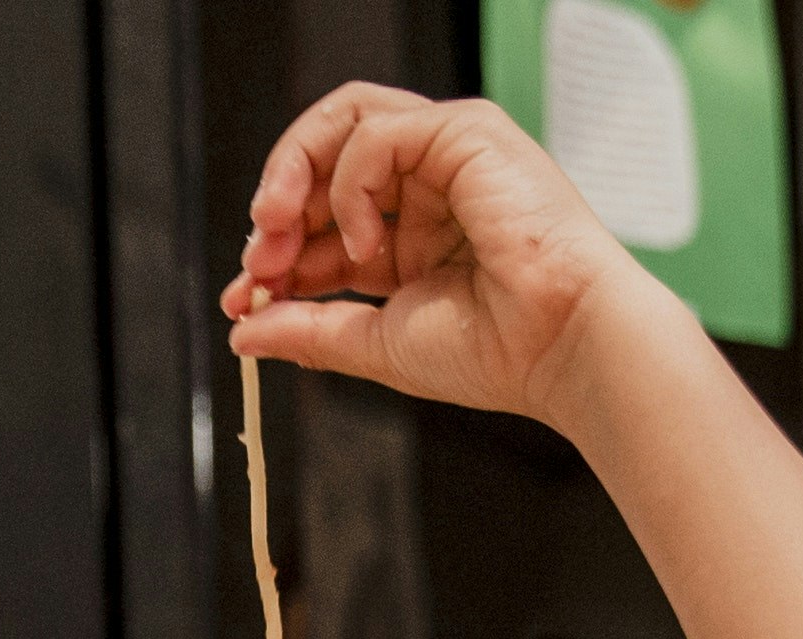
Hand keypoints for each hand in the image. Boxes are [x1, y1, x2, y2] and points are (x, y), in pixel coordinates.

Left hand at [223, 85, 677, 430]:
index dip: (276, 250)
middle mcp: (429, 188)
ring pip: (344, 122)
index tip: (243, 294)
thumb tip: (242, 330)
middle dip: (276, 206)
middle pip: (325, 157)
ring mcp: (448, 155)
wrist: (560, 347)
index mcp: (413, 237)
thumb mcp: (377, 342)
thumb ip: (310, 330)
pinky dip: (351, 182)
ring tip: (275, 229)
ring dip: (294, 173)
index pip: (323, 220)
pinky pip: (378, 130)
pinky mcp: (465, 132)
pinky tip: (365, 240)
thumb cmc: (496, 350)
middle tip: (255, 257)